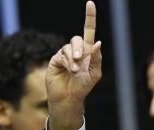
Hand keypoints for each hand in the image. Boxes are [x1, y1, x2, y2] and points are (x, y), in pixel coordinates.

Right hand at [46, 1, 101, 129]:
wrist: (70, 98)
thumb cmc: (83, 87)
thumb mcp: (94, 74)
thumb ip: (96, 58)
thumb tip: (98, 42)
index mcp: (88, 53)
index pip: (89, 32)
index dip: (89, 18)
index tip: (90, 3)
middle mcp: (76, 51)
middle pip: (77, 39)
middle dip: (79, 48)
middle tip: (80, 61)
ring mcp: (65, 55)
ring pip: (69, 47)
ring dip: (73, 59)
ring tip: (74, 71)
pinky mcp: (55, 59)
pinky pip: (62, 54)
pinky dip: (67, 62)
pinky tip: (69, 70)